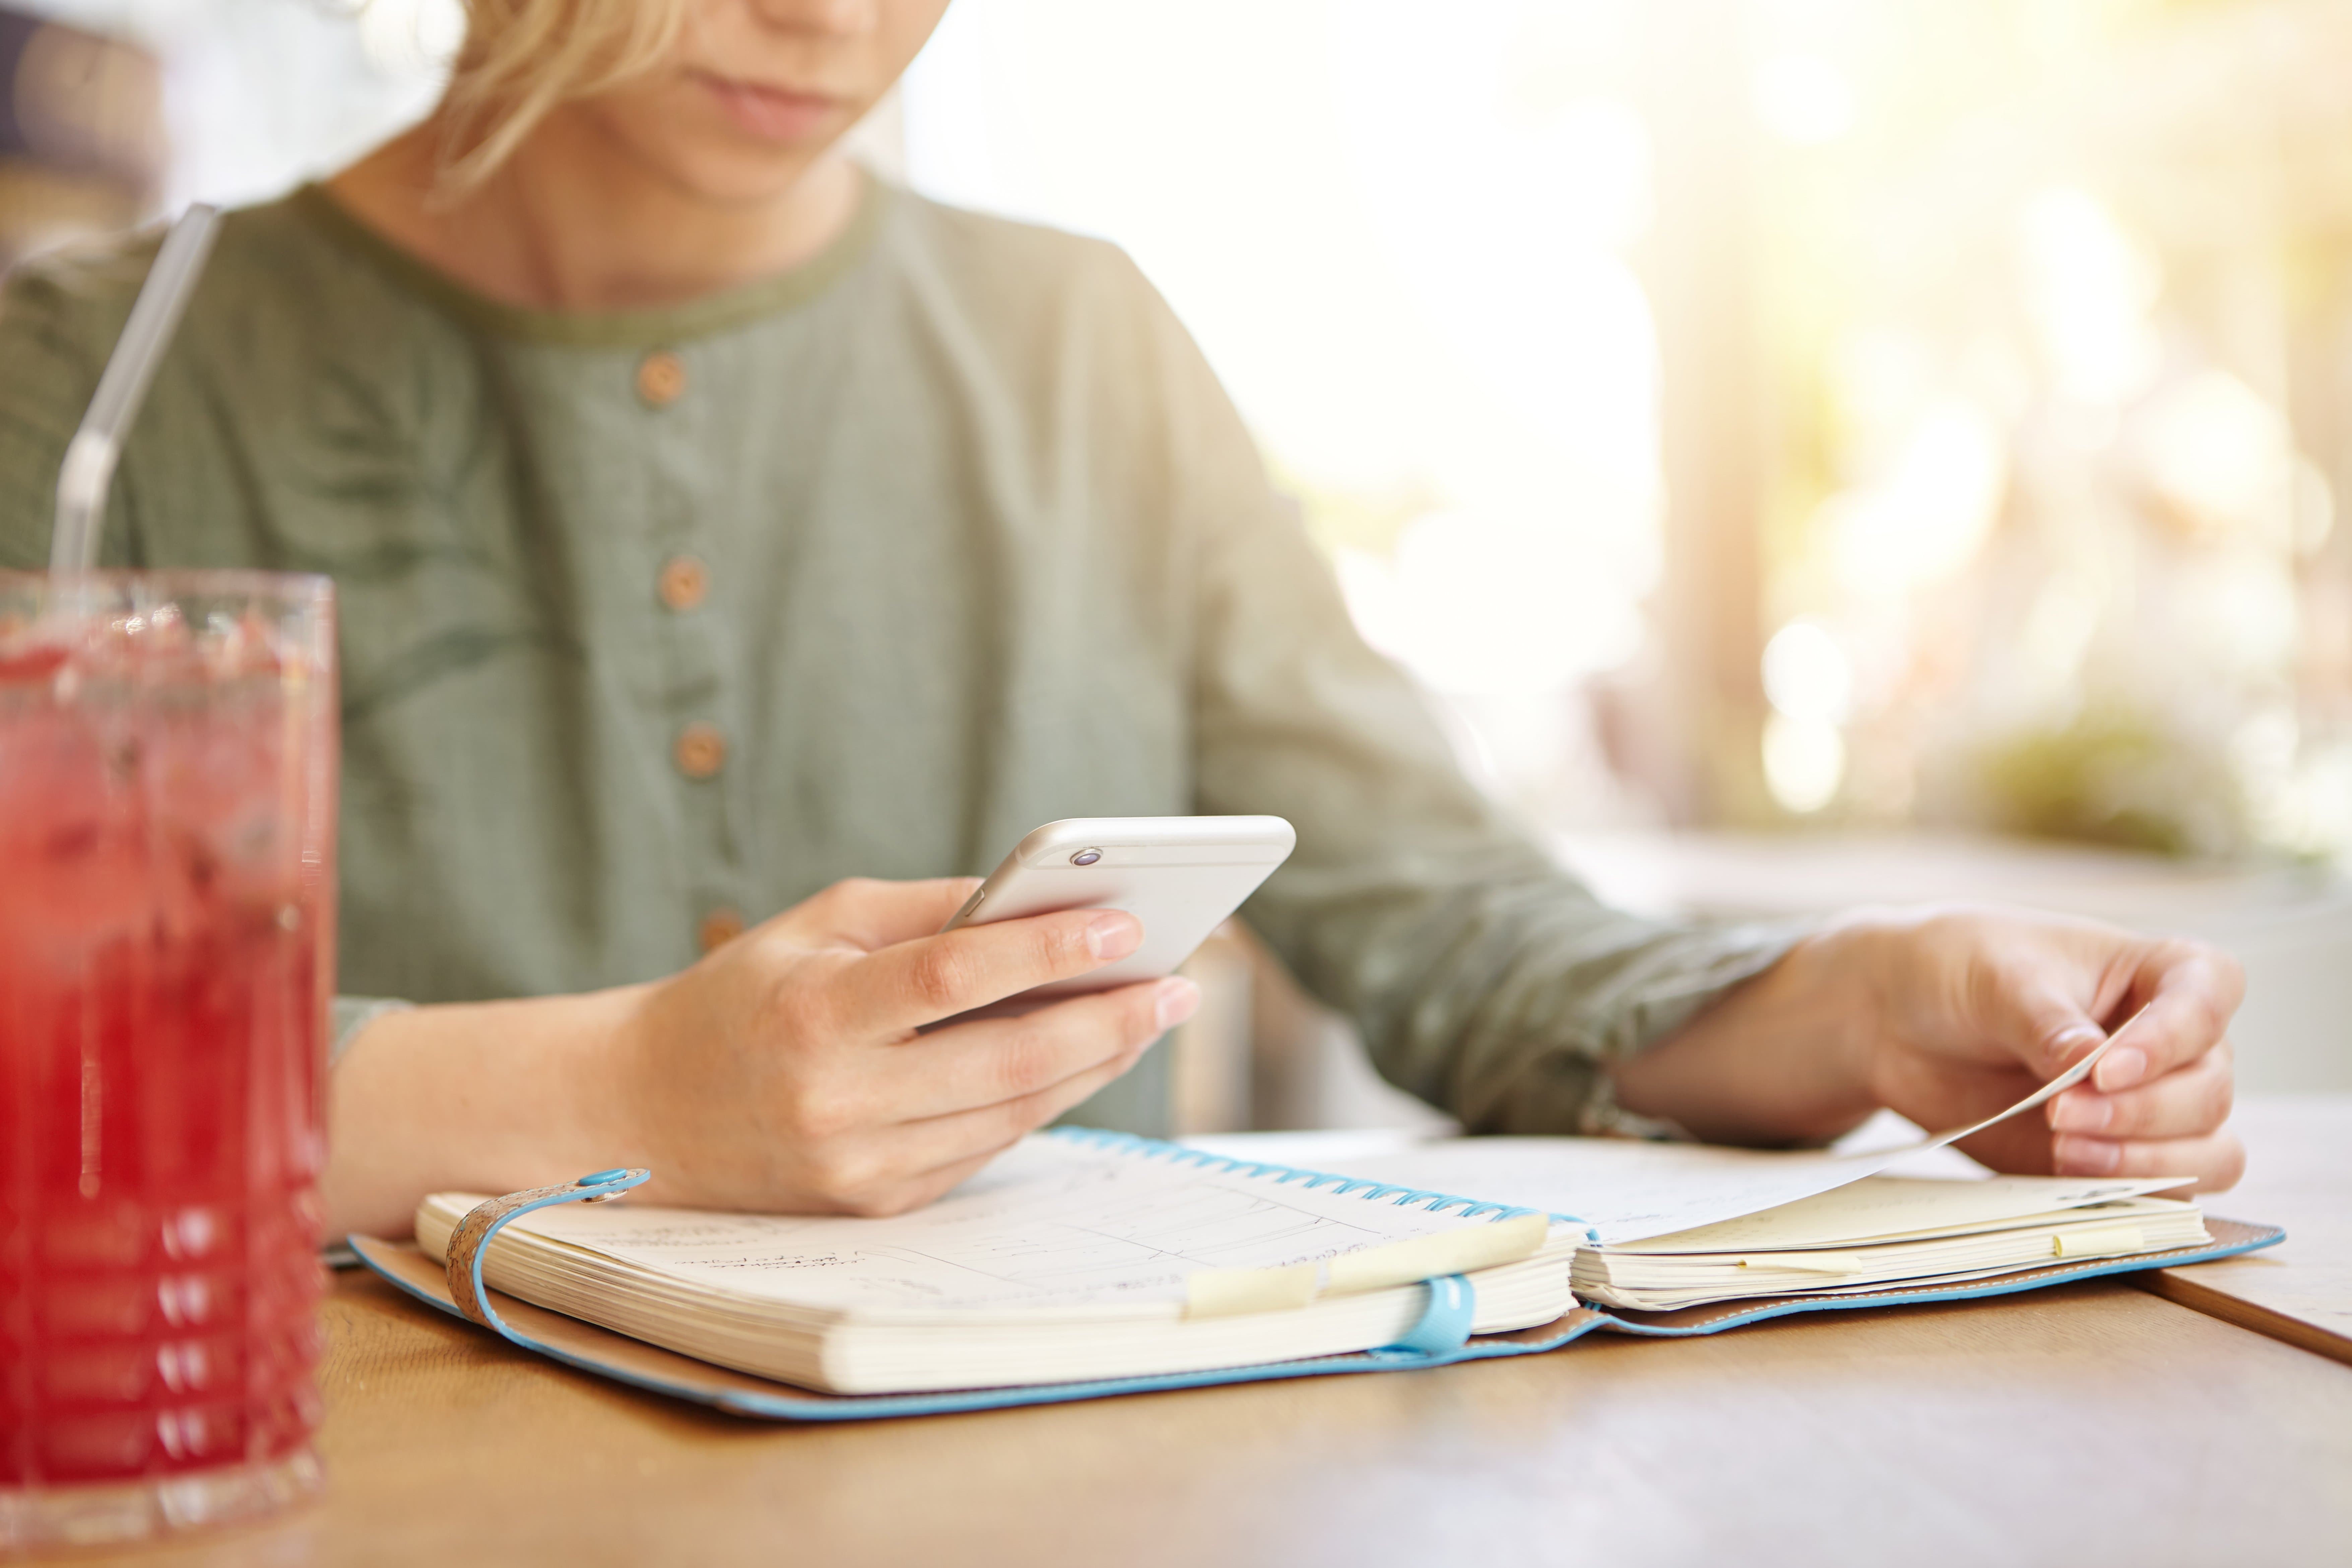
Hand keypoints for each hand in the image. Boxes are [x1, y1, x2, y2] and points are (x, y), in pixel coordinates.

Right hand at [615, 877, 1197, 1215]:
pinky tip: (1090, 1057)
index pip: (954, 979)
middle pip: (1007, 1061)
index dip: (1046, 951)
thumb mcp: (817, 924)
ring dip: (1095, 1062)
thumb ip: (929, 911)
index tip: (1125, 922)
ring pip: (1012, 1113)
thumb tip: (1041, 899)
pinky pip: (986, 1146)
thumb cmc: (743, 996)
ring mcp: (861, 1168)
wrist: (644, 1111)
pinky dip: (1045, 1099)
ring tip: (1151, 1013)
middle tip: (1179, 981)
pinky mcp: (878, 1203)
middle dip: (1108, 1019)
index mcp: (816, 1017)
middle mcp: (839, 1102)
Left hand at [1848, 908, 2244, 1189]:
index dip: (2171, 1038)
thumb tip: (2090, 1069)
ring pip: (2209, 1151)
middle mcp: (2173, 1042)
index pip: (2209, 995)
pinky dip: (2132, 1191)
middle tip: (2061, 1114)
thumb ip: (2048, 1024)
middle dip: (2139, 1112)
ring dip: (2145, 1162)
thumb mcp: (1997, 979)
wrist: (1904, 1020)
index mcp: (2158, 971)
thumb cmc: (1962, 971)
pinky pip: (2168, 1189)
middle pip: (2207, 1090)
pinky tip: (2068, 1176)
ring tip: (2064, 1151)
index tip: (2105, 1069)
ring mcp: (2153, 1103)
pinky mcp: (2121, 1154)